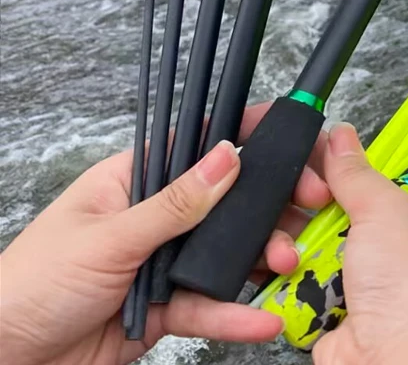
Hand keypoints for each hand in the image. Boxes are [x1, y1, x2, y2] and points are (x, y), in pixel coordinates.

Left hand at [0, 105, 333, 364]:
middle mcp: (156, 216)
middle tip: (310, 202)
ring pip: (227, 251)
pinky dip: (238, 312)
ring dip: (262, 256)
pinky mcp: (166, 307)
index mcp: (135, 179)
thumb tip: (226, 156)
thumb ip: (174, 204)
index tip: (290, 132)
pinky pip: (210, 304)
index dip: (246, 136)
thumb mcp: (108, 238)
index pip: (198, 145)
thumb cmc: (28, 285)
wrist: (4, 362)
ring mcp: (163, 261)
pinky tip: (264, 316)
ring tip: (288, 262)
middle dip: (271, 202)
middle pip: (226, 200)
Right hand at [310, 56, 407, 364]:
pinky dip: (302, 258)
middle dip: (346, 175)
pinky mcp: (349, 293)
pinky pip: (317, 258)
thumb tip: (342, 142)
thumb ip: (360, 173)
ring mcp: (383, 266)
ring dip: (318, 221)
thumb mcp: (389, 214)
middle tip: (327, 170)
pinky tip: (295, 258)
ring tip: (313, 224)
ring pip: (340, 218)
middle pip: (379, 180)